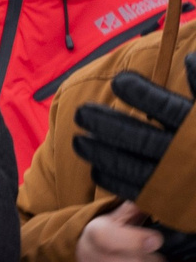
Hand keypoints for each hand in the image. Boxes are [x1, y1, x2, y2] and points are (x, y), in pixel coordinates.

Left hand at [73, 69, 192, 200]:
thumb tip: (188, 58)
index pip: (167, 109)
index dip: (142, 95)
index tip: (119, 81)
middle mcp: (186, 157)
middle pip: (141, 139)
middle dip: (107, 126)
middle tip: (80, 113)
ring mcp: (177, 182)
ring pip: (132, 167)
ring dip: (101, 154)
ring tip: (77, 142)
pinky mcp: (169, 202)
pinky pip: (136, 192)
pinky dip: (114, 181)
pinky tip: (96, 169)